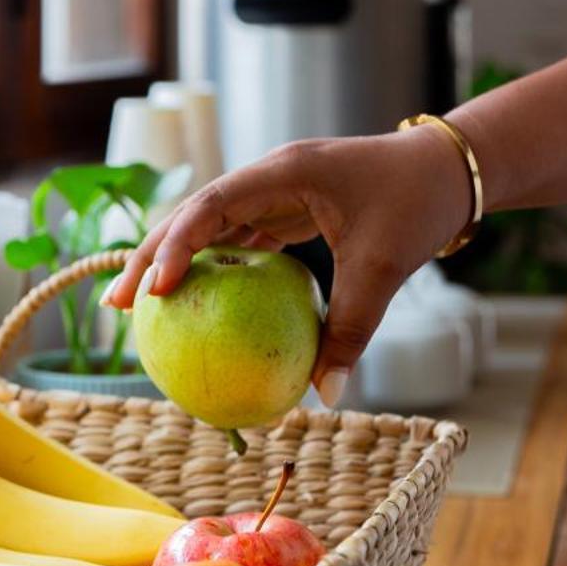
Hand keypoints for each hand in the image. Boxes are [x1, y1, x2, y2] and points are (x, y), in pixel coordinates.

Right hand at [103, 124, 474, 404]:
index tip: (157, 291)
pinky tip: (194, 309)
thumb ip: (351, 329)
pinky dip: (211, 271)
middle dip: (150, 257)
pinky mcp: (285, 210)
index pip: (211, 206)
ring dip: (173, 264)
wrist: (449, 170)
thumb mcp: (384, 268)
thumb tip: (326, 395)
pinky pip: (237, 241)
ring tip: (138, 311)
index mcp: (284, 172)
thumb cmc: (417, 205)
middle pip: (191, 215)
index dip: (176, 245)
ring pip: (207, 227)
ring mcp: (274, 192)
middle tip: (117, 306)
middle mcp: (269, 177)